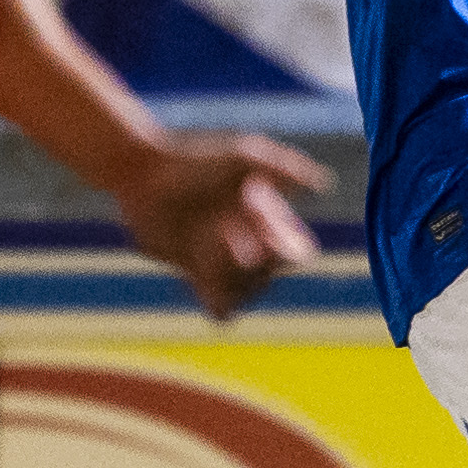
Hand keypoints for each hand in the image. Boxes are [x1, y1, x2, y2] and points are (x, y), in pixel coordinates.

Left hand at [113, 134, 327, 320]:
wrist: (144, 175)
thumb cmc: (195, 160)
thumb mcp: (244, 156)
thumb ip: (284, 168)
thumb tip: (323, 183)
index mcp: (271, 222)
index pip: (296, 256)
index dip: (279, 246)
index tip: (249, 208)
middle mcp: (253, 246)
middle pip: (266, 279)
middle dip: (242, 256)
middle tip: (215, 223)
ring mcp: (225, 264)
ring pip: (245, 296)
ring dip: (225, 274)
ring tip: (202, 241)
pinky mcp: (197, 277)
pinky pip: (222, 310)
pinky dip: (217, 301)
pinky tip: (198, 275)